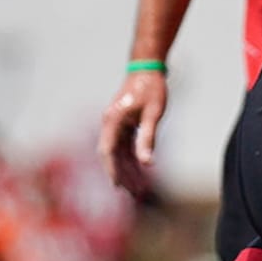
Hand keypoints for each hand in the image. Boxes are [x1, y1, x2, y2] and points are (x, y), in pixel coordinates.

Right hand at [99, 70, 167, 197]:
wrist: (147, 67)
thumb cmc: (151, 88)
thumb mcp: (153, 114)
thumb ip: (148, 138)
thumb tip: (147, 163)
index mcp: (113, 120)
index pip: (108, 151)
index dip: (112, 170)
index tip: (118, 186)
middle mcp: (110, 123)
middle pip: (112, 155)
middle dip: (122, 175)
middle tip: (134, 194)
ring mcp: (115, 123)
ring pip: (119, 152)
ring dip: (127, 169)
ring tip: (139, 187)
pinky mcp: (123, 123)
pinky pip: (125, 145)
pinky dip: (131, 158)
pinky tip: (140, 170)